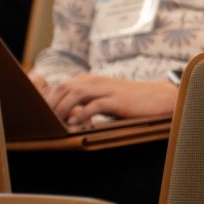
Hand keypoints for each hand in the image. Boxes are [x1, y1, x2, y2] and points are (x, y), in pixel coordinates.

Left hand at [37, 73, 177, 126]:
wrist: (158, 97)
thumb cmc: (131, 101)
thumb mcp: (105, 98)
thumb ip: (86, 102)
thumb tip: (68, 115)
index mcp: (90, 80)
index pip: (61, 87)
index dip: (49, 101)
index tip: (45, 117)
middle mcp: (95, 82)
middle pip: (64, 88)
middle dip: (51, 104)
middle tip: (47, 121)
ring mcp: (106, 90)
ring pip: (75, 93)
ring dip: (63, 108)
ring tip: (58, 122)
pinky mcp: (117, 100)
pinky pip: (95, 104)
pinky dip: (82, 113)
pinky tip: (76, 123)